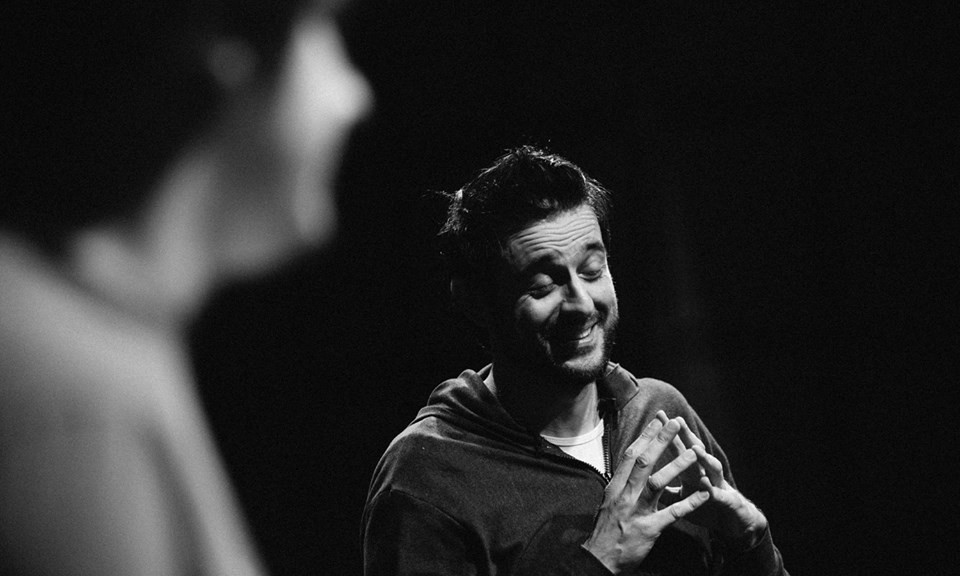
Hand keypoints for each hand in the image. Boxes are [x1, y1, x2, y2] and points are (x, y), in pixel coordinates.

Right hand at [582, 417, 709, 572]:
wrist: (601, 559)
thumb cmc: (606, 530)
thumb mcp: (608, 502)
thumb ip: (621, 484)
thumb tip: (629, 466)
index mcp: (616, 487)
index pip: (631, 456)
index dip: (645, 437)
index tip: (657, 421)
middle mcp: (625, 495)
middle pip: (644, 462)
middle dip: (661, 441)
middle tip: (675, 423)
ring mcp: (637, 511)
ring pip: (658, 483)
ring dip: (677, 466)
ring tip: (695, 453)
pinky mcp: (650, 529)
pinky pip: (673, 513)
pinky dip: (690, 502)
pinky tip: (704, 493)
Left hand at [657, 411, 768, 545]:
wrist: (735, 526)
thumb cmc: (706, 508)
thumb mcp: (682, 499)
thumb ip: (665, 489)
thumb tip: (644, 481)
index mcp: (692, 473)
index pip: (680, 449)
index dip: (668, 435)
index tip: (658, 417)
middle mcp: (707, 475)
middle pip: (696, 453)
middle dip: (687, 436)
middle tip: (676, 420)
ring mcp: (719, 487)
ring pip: (713, 469)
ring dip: (704, 459)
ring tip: (694, 448)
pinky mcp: (729, 503)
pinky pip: (720, 496)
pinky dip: (713, 490)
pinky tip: (707, 484)